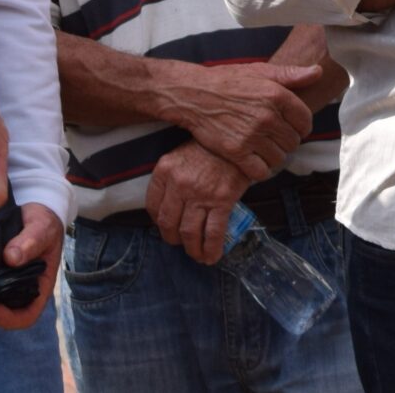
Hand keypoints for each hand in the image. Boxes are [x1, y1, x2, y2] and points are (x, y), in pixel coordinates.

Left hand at [0, 203, 57, 330]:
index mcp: (40, 284)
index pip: (27, 315)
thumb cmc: (43, 222)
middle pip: (2, 318)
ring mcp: (5, 285)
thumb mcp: (42, 227)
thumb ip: (30, 241)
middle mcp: (22, 290)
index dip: (10, 318)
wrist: (31, 212)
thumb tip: (11, 258)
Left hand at [146, 140, 245, 265]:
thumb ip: (172, 177)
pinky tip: (212, 256)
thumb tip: (172, 206)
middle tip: (180, 243)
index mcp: (165, 169)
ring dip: (192, 248)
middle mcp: (179, 183)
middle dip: (173, 239)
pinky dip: (212, 248)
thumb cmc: (212, 147)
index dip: (158, 222)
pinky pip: (214, 231)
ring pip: (189, 231)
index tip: (167, 227)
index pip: (152, 205)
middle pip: (168, 223)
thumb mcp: (182, 154)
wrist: (242, 138)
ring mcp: (201, 193)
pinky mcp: (223, 199)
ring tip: (197, 255)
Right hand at [172, 61, 318, 181]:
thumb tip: (318, 71)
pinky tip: (254, 161)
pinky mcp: (235, 151)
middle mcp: (267, 116)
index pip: (305, 121)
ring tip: (265, 149)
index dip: (301, 127)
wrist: (194, 95)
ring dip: (274, 156)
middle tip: (275, 139)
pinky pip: (260, 171)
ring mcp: (251, 135)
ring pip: (279, 158)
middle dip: (287, 141)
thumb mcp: (261, 71)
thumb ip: (291, 74)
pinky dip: (260, 170)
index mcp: (277, 96)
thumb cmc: (228, 81)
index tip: (293, 128)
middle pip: (293, 141)